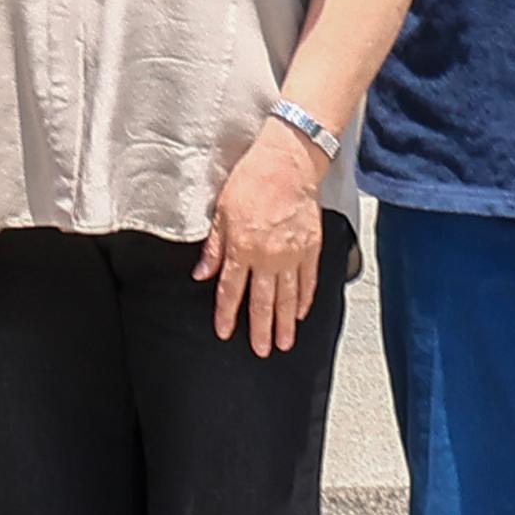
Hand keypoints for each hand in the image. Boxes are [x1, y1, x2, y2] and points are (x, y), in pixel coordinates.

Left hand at [206, 119, 331, 357]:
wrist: (289, 164)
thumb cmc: (252, 181)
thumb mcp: (221, 212)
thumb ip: (214, 247)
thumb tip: (202, 273)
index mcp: (242, 249)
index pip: (232, 290)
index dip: (227, 314)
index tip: (225, 332)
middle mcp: (269, 257)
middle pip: (264, 301)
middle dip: (261, 329)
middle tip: (262, 350)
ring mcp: (293, 255)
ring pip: (289, 298)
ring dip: (286, 323)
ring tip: (284, 343)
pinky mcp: (312, 248)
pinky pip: (309, 281)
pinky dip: (305, 300)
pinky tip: (301, 313)